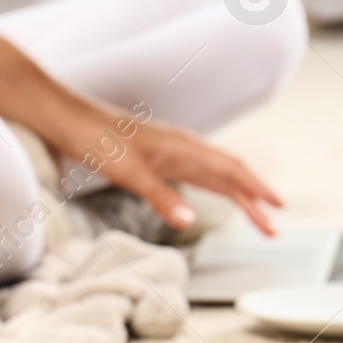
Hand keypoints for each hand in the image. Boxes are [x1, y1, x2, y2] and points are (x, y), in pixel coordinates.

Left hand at [47, 103, 282, 235]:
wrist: (63, 116)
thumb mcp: (127, 172)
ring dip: (235, 194)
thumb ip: (160, 198)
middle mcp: (181, 146)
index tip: (279, 208)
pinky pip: (193, 172)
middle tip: (273, 226)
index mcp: (183, 148)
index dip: (257, 190)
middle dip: (253, 199)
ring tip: (253, 214)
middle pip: (228, 173)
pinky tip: (209, 195)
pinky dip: (211, 186)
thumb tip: (190, 223)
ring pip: (212, 173)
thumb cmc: (93, 138)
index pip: (231, 170)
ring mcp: (167, 150)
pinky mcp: (152, 155)